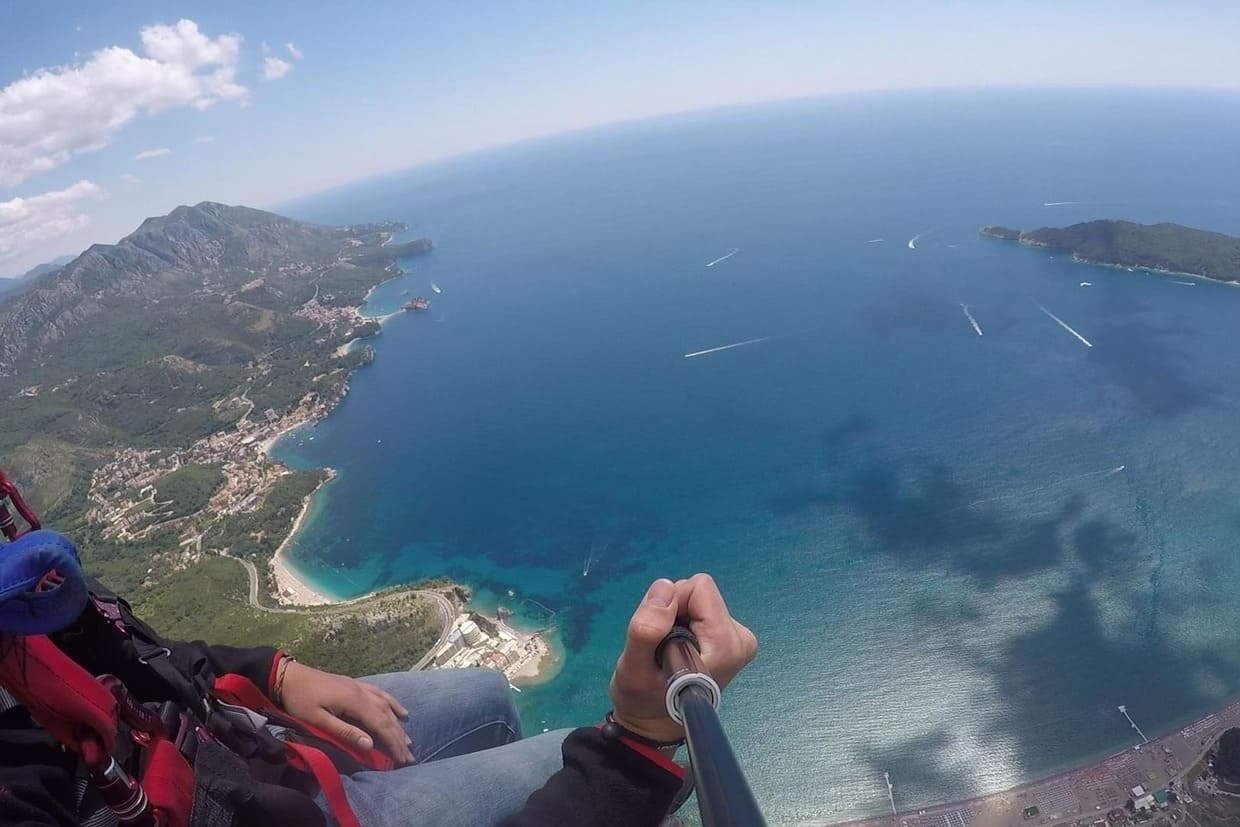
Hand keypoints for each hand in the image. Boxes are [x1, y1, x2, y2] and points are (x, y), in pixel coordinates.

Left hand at [278, 661, 413, 764]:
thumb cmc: (300, 700)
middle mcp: (362, 692)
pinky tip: (401, 711)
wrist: (289, 675)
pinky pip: (381, 694)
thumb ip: (345, 731)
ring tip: (408, 739)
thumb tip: (370, 744)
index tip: (403, 758)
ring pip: (386, 706)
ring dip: (398, 723)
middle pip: (386, 716)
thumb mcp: (318, 719)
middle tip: (410, 755)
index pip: (380, 724)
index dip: (392, 741)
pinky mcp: (355, 685)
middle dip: (399, 737)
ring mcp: (360, 687)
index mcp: (354, 701)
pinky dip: (393, 703)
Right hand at [609, 573, 756, 742]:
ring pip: (698, 599)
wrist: (655, 724)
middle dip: (674, 613)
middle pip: (699, 592)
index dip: (671, 606)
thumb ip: (647, 629)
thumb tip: (665, 586)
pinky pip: (700, 608)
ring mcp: (738, 639)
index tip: (662, 637)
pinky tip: (678, 650)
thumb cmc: (643, 700)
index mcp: (726, 644)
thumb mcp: (633, 667)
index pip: (698, 589)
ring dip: (676, 619)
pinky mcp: (731, 638)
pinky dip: (683, 623)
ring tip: (668, 651)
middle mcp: (741, 639)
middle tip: (663, 647)